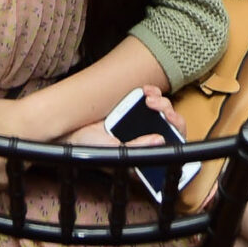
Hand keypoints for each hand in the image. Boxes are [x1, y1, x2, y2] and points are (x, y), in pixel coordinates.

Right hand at [64, 87, 183, 150]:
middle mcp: (144, 141)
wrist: (69, 131)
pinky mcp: (131, 109)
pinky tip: (146, 90)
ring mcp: (138, 124)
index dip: (177, 132)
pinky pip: (148, 99)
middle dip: (170, 114)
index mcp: (144, 156)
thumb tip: (159, 140)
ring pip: (162, 110)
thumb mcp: (113, 151)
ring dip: (161, 101)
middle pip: (170, 126)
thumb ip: (135, 148)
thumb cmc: (89, 148)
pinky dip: (151, 92)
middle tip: (162, 109)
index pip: (171, 146)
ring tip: (149, 98)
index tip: (171, 121)